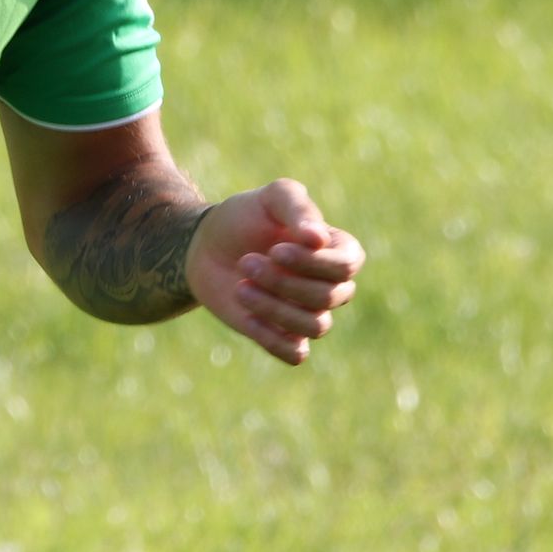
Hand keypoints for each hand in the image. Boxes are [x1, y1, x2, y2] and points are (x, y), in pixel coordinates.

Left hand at [184, 178, 363, 364]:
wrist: (204, 245)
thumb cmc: (243, 217)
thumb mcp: (269, 198)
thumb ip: (297, 207)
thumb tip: (319, 239)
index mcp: (335, 249)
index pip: (347, 265)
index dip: (315, 263)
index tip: (276, 250)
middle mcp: (328, 284)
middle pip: (330, 297)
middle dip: (284, 282)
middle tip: (245, 262)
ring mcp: (307, 312)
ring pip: (316, 327)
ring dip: (275, 308)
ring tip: (240, 287)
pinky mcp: (283, 335)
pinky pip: (295, 353)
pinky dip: (273, 338)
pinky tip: (246, 315)